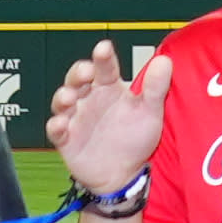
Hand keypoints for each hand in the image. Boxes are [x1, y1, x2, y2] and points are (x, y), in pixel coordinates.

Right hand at [45, 34, 166, 198]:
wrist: (124, 174)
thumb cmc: (134, 138)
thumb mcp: (149, 112)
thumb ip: (156, 88)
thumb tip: (164, 61)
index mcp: (108, 88)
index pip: (104, 67)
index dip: (103, 57)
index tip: (104, 48)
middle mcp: (89, 99)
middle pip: (77, 79)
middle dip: (78, 73)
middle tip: (86, 72)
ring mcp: (76, 118)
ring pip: (62, 101)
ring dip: (63, 97)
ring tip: (69, 97)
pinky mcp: (66, 139)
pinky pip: (56, 131)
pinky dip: (56, 126)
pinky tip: (61, 124)